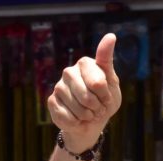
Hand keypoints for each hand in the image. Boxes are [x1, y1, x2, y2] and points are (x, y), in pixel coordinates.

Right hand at [48, 33, 121, 152]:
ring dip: (87, 116)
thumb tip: (111, 36)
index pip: (98, 83)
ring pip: (77, 109)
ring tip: (89, 114)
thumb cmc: (104, 100)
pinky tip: (77, 119)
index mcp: (84, 63)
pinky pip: (67, 117)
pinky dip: (77, 122)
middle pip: (86, 97)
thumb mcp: (111, 82)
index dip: (105, 97)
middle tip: (98, 109)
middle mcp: (69, 72)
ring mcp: (58, 86)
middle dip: (96, 108)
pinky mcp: (51, 101)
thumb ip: (107, 60)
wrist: (92, 122)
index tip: (107, 99)